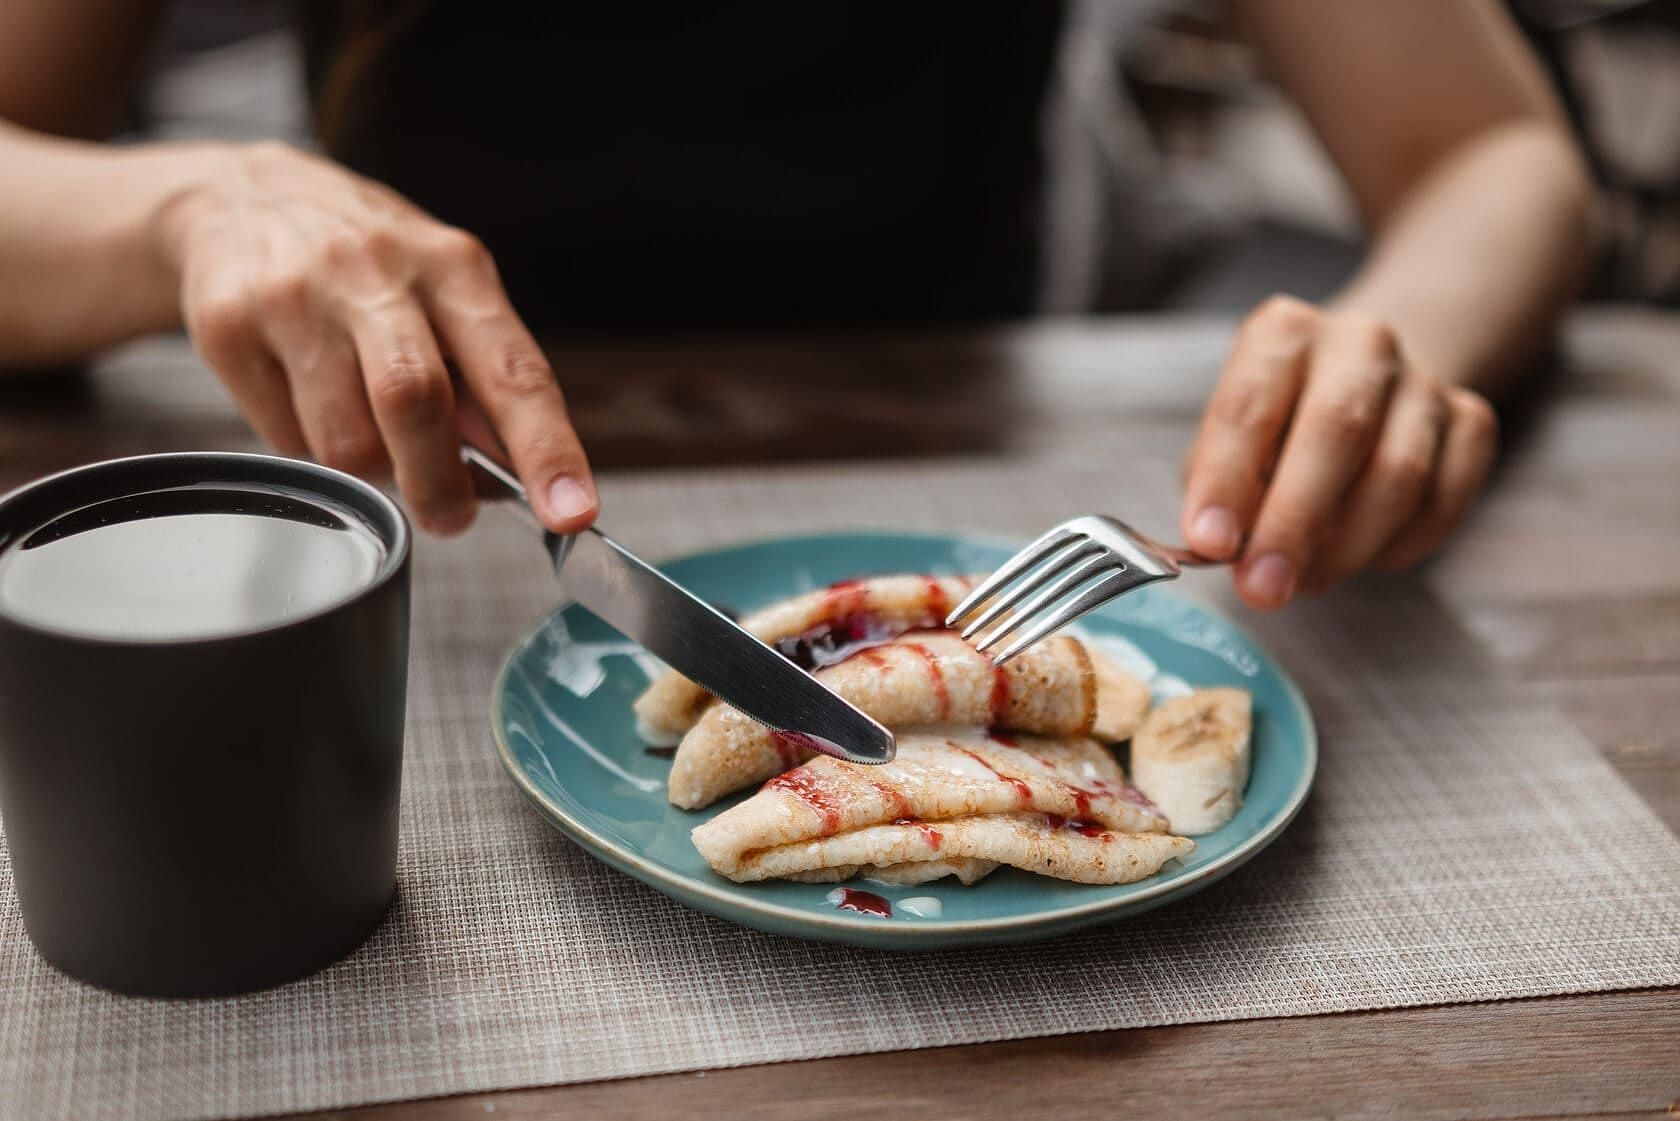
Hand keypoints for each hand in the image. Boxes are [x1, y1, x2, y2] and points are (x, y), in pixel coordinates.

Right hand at [154, 141, 595, 534]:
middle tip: (448, 516)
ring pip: (346, 440)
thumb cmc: (367, 266)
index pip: (514, 370)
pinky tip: (309, 408)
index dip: (547, 449)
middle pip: (415, 402)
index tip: (572, 512)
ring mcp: (294, 296)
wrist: (236, 198)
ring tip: (369, 441)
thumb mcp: (442, 292)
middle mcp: (374, 270)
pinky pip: (284, 440)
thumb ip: (483, 378)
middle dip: (440, 484)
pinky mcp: (226, 327)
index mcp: (452, 267)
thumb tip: (517, 475)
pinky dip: (310, 452)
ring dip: (371, 472)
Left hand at [1180, 296, 1497, 608]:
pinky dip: (1398, 546)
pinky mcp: (1472, 423)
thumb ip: (1216, 489)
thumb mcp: (1224, 446)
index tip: (1210, 543)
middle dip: (1293, 523)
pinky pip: (1443, 502)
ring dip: (1346, 547)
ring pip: (1399, 474)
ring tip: (1305, 580)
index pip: (1248, 408)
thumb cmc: (1276, 426)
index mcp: (1283, 334)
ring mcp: (1424, 381)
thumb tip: (1216, 548)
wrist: (1366, 386)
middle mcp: (1359, 343)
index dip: (1225, 481)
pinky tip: (1362, 557)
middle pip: (1336, 431)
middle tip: (1263, 588)